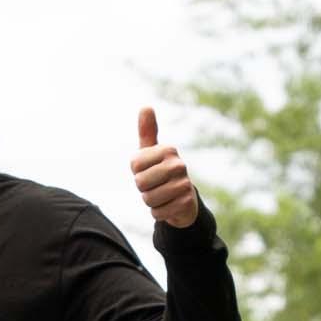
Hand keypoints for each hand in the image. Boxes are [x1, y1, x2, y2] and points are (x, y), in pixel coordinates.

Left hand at [130, 106, 201, 227]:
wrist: (184, 200)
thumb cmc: (161, 172)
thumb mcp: (152, 152)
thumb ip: (147, 131)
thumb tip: (146, 106)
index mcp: (168, 150)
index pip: (134, 166)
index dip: (137, 173)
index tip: (149, 171)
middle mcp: (179, 165)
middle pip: (140, 183)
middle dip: (143, 189)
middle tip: (156, 185)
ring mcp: (184, 184)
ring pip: (148, 199)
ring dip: (150, 202)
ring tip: (162, 196)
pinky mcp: (186, 203)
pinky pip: (157, 213)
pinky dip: (158, 213)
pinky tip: (168, 206)